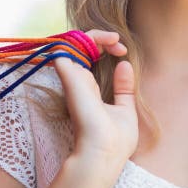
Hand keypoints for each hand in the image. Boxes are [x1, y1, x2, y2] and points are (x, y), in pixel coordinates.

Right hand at [53, 30, 137, 172]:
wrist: (105, 152)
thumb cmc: (115, 139)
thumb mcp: (124, 109)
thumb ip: (123, 88)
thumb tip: (124, 64)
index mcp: (89, 89)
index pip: (88, 57)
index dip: (104, 47)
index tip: (123, 51)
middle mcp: (78, 82)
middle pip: (79, 46)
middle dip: (99, 37)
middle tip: (118, 41)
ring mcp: (74, 79)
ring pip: (71, 43)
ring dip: (94, 35)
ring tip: (114, 38)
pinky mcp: (70, 78)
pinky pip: (62, 49)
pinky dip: (77, 39)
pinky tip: (105, 39)